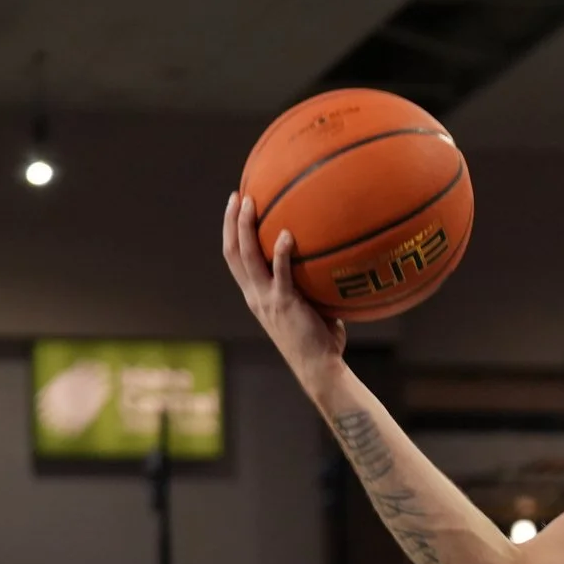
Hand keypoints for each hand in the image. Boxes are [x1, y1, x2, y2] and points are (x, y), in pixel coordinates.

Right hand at [222, 193, 345, 387]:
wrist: (318, 367)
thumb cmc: (320, 341)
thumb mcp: (310, 308)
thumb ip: (311, 285)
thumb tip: (332, 261)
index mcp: (256, 296)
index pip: (235, 259)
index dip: (231, 233)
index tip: (235, 208)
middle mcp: (255, 295)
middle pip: (232, 252)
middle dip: (231, 222)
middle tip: (237, 195)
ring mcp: (267, 299)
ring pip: (246, 257)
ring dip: (245, 227)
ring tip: (250, 202)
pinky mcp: (285, 303)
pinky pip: (280, 273)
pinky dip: (280, 252)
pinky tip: (286, 234)